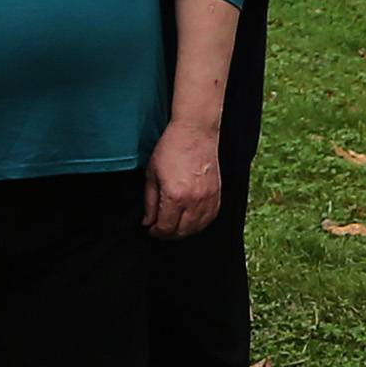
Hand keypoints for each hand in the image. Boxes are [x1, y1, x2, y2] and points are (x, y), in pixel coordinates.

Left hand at [144, 121, 219, 238]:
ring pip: (196, 228)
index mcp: (175, 196)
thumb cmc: (171, 149)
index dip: (155, 232)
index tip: (150, 229)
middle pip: (181, 232)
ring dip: (183, 231)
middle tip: (159, 229)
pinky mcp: (217, 194)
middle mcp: (193, 200)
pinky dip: (199, 224)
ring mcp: (208, 198)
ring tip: (173, 226)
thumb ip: (149, 202)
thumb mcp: (151, 175)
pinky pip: (210, 218)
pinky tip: (189, 220)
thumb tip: (148, 222)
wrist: (195, 132)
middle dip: (167, 234)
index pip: (165, 227)